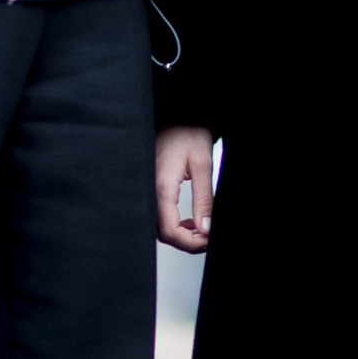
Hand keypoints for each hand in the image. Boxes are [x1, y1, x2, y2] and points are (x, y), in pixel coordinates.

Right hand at [157, 125, 214, 253]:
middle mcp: (150, 192)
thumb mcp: (202, 164)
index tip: (209, 240)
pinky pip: (158, 216)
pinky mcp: (150, 189)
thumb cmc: (188, 133)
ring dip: (181, 234)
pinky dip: (174, 225)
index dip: (191, 243)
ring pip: (159, 227)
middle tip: (208, 238)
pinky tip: (189, 221)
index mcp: (161, 187)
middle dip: (187, 242)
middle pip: (163, 233)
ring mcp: (148, 191)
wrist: (175, 116)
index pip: (171, 231)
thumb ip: (204, 199)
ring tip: (202, 230)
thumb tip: (206, 229)